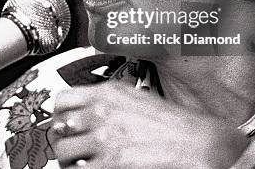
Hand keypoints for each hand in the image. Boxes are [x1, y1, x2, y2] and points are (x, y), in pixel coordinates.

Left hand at [52, 82, 247, 168]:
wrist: (196, 142)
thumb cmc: (172, 122)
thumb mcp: (135, 97)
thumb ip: (107, 100)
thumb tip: (86, 108)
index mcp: (106, 94)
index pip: (62, 100)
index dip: (58, 114)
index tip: (63, 123)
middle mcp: (101, 113)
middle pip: (58, 127)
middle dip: (61, 139)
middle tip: (70, 146)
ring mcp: (104, 139)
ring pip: (62, 151)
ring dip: (67, 159)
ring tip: (79, 163)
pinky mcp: (110, 163)